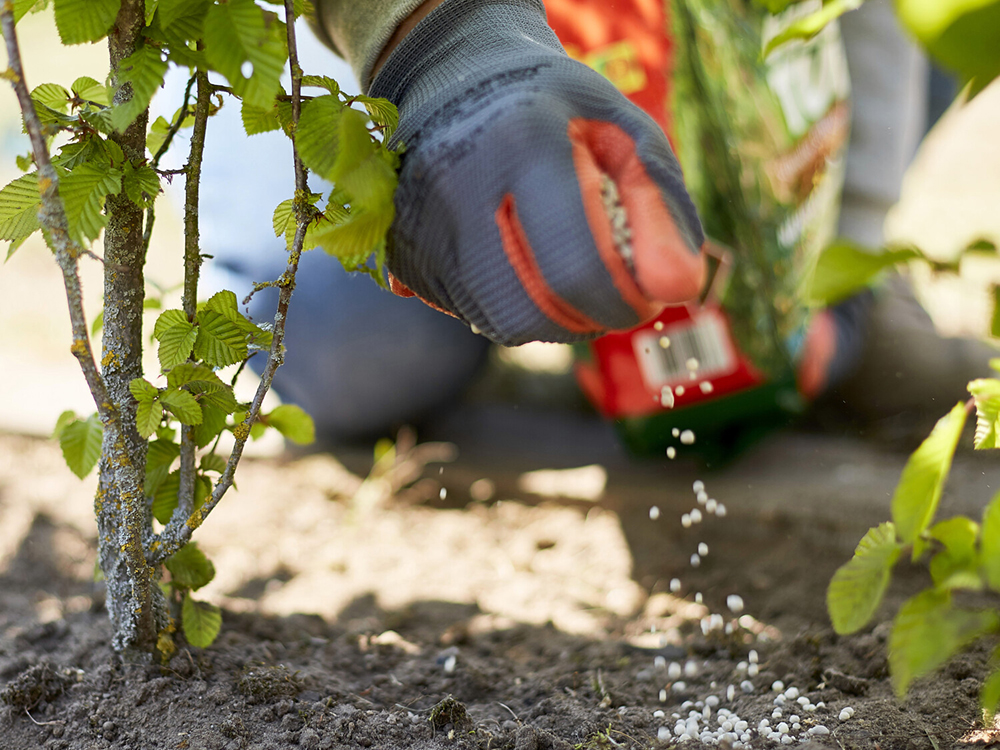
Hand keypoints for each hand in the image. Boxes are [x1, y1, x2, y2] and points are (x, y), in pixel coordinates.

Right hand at [371, 0, 706, 345]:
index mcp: (522, 144)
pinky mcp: (398, 252)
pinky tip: (516, 262)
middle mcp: (456, 188)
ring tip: (565, 269)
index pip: (575, 268)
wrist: (451, 74)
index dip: (621, 304)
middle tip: (609, 291)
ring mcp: (418, 224)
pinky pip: (465, 314)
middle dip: (586, 319)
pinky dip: (505, 306)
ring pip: (498, 323)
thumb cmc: (552, 105)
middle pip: (532, 313)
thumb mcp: (623, 130)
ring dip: (549, 318)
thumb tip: (682, 289)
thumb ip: (661, 205)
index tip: (645, 301)